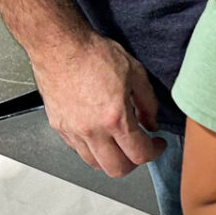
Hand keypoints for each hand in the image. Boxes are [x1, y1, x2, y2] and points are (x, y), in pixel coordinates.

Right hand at [30, 31, 166, 177]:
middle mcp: (91, 130)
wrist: (58, 44)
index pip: (140, 154)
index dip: (155, 152)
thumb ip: (148, 103)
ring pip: (95, 164)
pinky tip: (100, 133)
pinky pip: (78, 150)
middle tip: (139, 147)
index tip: (157, 144)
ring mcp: (72, 131)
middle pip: (117, 169)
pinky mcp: (59, 126)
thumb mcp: (135, 73)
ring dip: (111, 158)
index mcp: (114, 118)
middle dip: (134, 163)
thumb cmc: (92, 53)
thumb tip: (151, 123)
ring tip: (119, 142)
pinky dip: (93, 148)